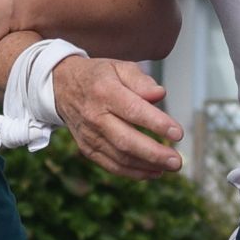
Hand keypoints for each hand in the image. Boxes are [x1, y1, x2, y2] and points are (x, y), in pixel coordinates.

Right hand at [53, 55, 184, 177]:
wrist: (62, 87)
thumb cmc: (98, 77)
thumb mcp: (119, 67)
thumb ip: (141, 81)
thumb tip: (159, 95)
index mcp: (104, 91)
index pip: (133, 111)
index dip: (157, 124)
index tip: (177, 133)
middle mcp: (95, 116)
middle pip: (126, 140)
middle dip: (154, 153)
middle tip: (177, 160)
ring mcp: (89, 135)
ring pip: (120, 157)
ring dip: (147, 166)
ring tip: (170, 166)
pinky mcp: (87, 148)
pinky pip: (111, 165)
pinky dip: (133, 172)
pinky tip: (153, 172)